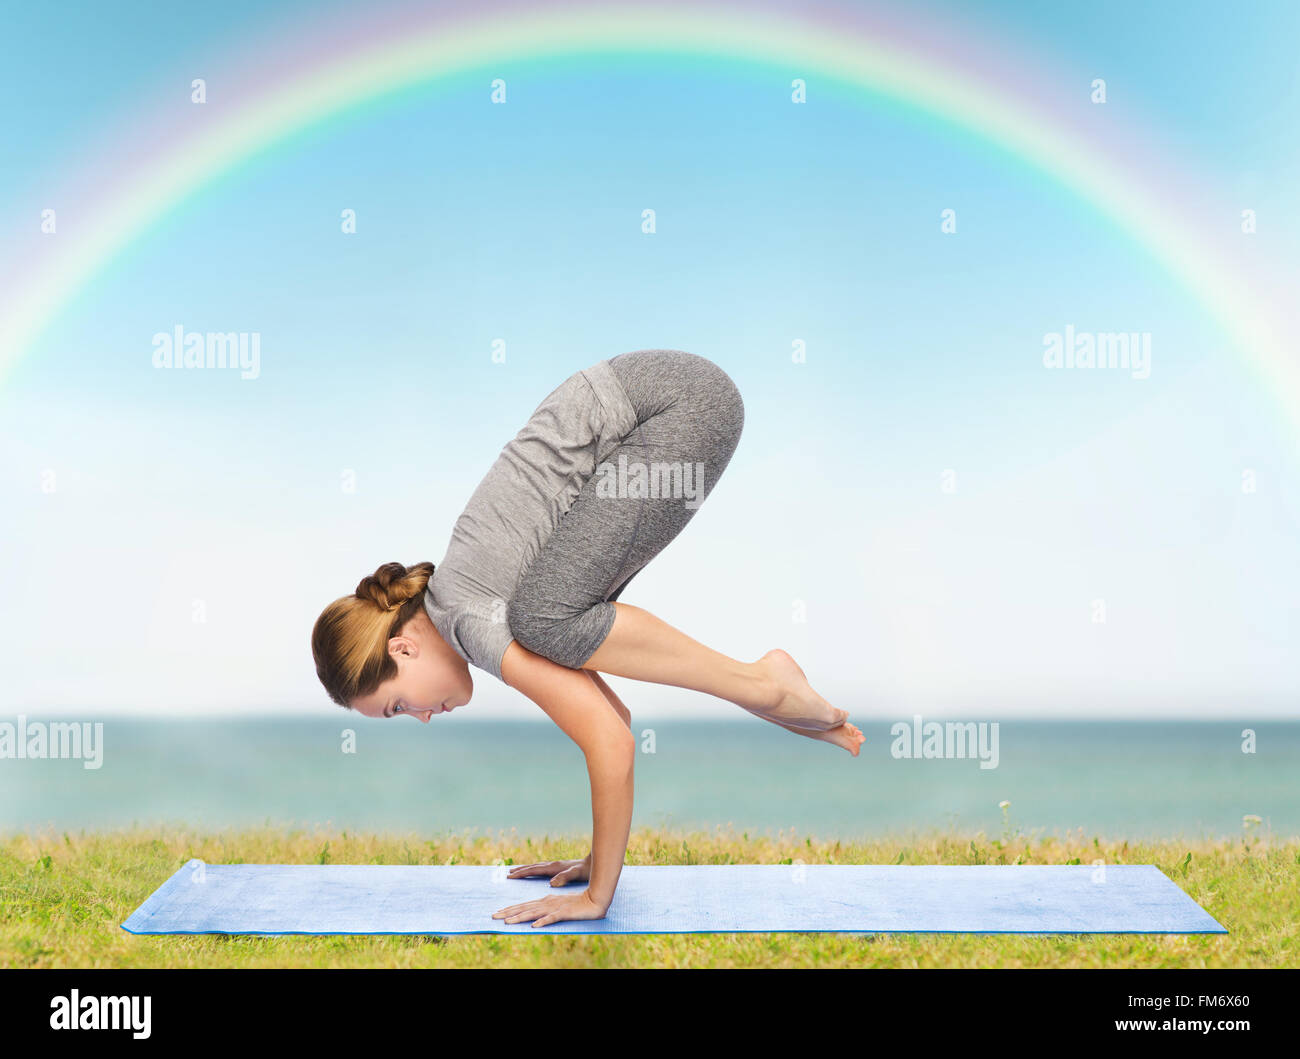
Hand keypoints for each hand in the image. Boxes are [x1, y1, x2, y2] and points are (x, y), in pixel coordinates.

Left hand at [492, 888, 607, 926]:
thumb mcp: (559, 908)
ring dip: (520, 917)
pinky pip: (552, 918)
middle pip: (525, 908)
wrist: (595, 900)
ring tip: (507, 922)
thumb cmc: (577, 905)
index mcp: (545, 901)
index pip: (524, 906)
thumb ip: (546, 912)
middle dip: (508, 912)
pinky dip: (543, 921)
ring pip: (534, 913)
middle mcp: (547, 903)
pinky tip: (534, 926)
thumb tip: (533, 920)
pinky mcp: (564, 912)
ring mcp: (555, 907)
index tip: (498, 913)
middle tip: (493, 916)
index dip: (510, 909)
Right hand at [505, 854, 590, 886]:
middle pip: (532, 867)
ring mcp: (554, 866)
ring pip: (536, 867)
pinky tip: (533, 873)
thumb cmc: (585, 871)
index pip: (533, 870)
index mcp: (553, 868)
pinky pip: (541, 869)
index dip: (522, 873)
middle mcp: (552, 865)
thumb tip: (551, 883)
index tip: (510, 875)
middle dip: (520, 870)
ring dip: (525, 869)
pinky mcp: (558, 868)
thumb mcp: (576, 875)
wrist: (593, 864)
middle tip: (508, 874)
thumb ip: (564, 877)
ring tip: (515, 871)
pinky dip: (533, 870)